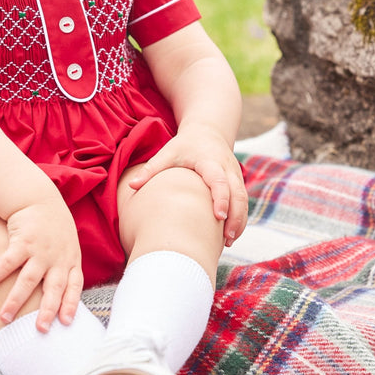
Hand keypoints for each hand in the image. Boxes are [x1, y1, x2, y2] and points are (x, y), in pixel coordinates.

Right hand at [0, 197, 83, 332]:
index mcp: (70, 260)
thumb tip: (62, 302)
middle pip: (53, 288)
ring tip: (4, 318)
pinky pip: (7, 262)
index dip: (71, 304)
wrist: (39, 199)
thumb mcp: (68, 247)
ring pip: (28, 279)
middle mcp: (57, 258)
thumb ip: (65, 270)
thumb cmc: (53, 229)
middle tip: (40, 330)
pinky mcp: (22, 241)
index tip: (66, 323)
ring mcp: (40, 250)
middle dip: (47, 310)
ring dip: (15, 300)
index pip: (74, 286)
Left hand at [128, 126, 247, 246]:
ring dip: (239, 221)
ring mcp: (236, 176)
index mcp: (211, 161)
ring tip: (228, 242)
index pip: (220, 181)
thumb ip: (151, 169)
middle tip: (227, 238)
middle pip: (238, 194)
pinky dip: (239, 218)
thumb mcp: (168, 152)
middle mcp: (227, 169)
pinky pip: (243, 202)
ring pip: (243, 200)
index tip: (218, 216)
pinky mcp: (238, 183)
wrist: (207, 132)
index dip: (221, 198)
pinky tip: (230, 236)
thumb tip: (131, 185)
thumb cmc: (185, 145)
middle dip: (235, 216)